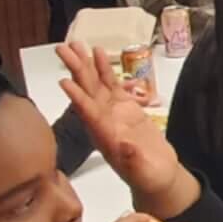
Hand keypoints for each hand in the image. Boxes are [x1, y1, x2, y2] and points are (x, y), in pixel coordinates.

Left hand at [57, 44, 197, 218]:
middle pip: (87, 92)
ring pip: (96, 85)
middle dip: (76, 70)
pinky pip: (112, 85)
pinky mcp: (125, 108)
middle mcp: (104, 122)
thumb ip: (134, 160)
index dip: (78, 98)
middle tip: (64, 49)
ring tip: (77, 44)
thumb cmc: (150, 177)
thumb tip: (125, 145)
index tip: (65, 81)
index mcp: (105, 136)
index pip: (88, 114)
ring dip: (86, 65)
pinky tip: (99, 54)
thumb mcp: (144, 172)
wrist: (158, 176)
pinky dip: (105, 70)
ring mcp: (113, 113)